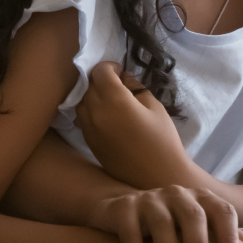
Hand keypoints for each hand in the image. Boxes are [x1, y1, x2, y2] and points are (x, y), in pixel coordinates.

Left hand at [75, 61, 188, 189]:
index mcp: (115, 101)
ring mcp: (89, 129)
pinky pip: (82, 116)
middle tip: (117, 82)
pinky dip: (89, 108)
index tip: (121, 70)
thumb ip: (136, 88)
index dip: (110, 66)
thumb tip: (123, 78)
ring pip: (80, 101)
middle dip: (100, 78)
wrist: (156, 176)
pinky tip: (106, 113)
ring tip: (110, 97)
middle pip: (87, 85)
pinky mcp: (88, 141)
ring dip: (91, 93)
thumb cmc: (162, 139)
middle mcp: (96, 113)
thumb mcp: (154, 106)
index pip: (100, 72)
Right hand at [89, 185, 242, 242]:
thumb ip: (226, 237)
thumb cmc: (171, 222)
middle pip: (194, 216)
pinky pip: (131, 229)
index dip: (231, 234)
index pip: (223, 211)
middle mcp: (179, 194)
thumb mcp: (200, 226)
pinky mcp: (125, 208)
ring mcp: (151, 199)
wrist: (124, 208)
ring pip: (162, 223)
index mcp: (202, 199)